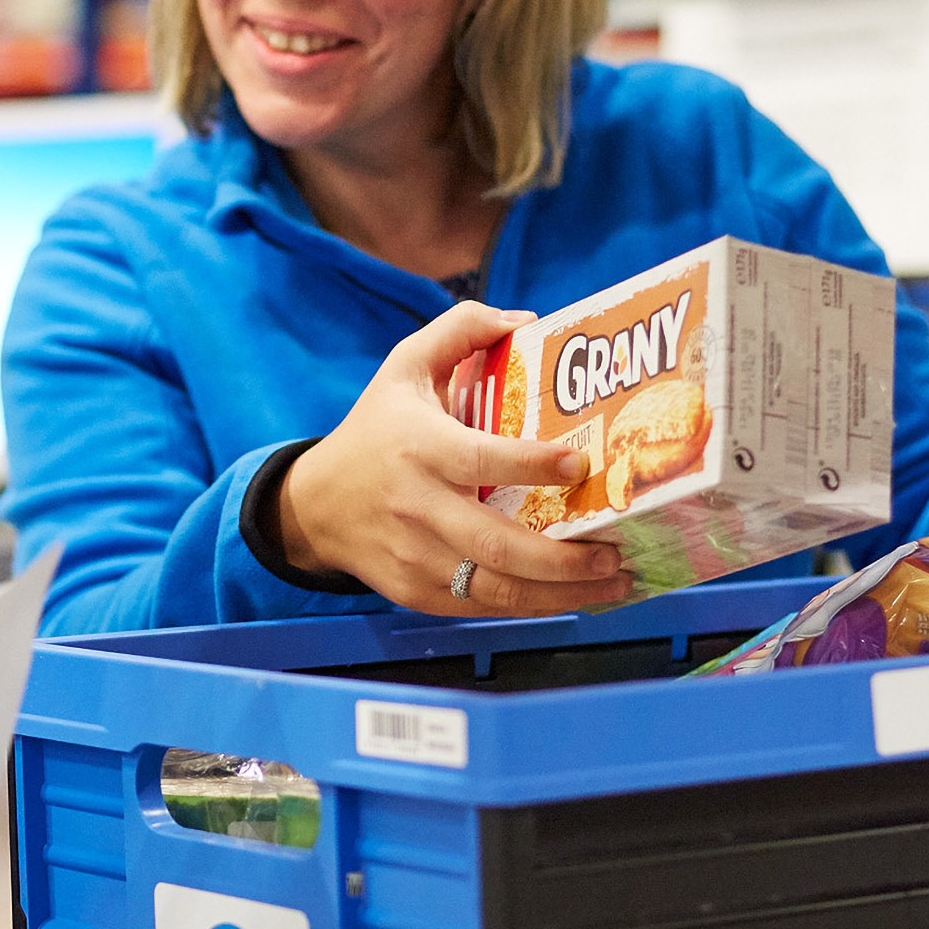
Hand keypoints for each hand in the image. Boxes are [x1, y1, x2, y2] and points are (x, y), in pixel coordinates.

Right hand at [275, 301, 634, 616]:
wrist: (314, 505)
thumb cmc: (373, 431)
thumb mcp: (403, 367)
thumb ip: (460, 331)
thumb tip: (526, 320)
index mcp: (421, 447)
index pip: (482, 461)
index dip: (534, 465)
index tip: (582, 464)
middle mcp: (418, 507)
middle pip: (498, 545)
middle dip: (564, 558)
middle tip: (615, 551)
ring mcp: (416, 556)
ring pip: (496, 587)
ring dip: (561, 593)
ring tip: (612, 582)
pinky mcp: (415, 591)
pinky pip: (479, 606)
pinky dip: (529, 607)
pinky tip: (571, 596)